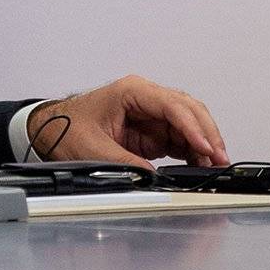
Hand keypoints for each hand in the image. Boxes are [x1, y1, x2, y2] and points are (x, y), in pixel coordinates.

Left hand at [26, 76, 228, 167]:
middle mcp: (146, 99)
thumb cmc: (66, 129)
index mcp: (132, 91)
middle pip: (188, 110)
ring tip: (215, 165)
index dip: (192, 126)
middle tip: (219, 158)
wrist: (50, 131)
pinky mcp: (152, 132)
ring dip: (204, 143)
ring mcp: (151, 115)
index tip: (205, 146)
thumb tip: (153, 177)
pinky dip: (193, 151)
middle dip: (207, 133)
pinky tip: (201, 165)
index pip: (172, 105)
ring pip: (189, 124)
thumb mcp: (92, 148)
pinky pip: (180, 139)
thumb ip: (125, 161)